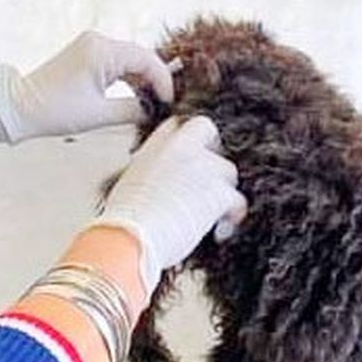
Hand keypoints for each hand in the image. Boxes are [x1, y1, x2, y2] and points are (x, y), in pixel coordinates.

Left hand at [0, 31, 174, 145]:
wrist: (18, 107)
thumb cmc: (54, 111)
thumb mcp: (99, 114)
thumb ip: (133, 110)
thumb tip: (155, 111)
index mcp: (102, 49)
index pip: (147, 60)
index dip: (164, 81)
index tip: (171, 103)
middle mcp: (98, 41)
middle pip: (141, 57)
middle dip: (156, 80)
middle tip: (167, 105)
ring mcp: (92, 46)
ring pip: (131, 60)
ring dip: (143, 80)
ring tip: (153, 104)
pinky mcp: (87, 55)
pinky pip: (118, 63)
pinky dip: (129, 79)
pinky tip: (137, 97)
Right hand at [88, 116, 246, 295]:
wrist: (129, 236)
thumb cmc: (123, 220)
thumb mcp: (127, 184)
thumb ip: (147, 173)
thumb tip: (153, 183)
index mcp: (155, 145)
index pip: (177, 124)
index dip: (187, 138)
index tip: (190, 154)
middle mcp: (180, 148)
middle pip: (209, 132)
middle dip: (212, 151)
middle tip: (209, 177)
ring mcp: (202, 167)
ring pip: (228, 170)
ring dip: (223, 190)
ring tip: (213, 213)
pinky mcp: (218, 193)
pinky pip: (238, 200)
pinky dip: (232, 217)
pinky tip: (220, 231)